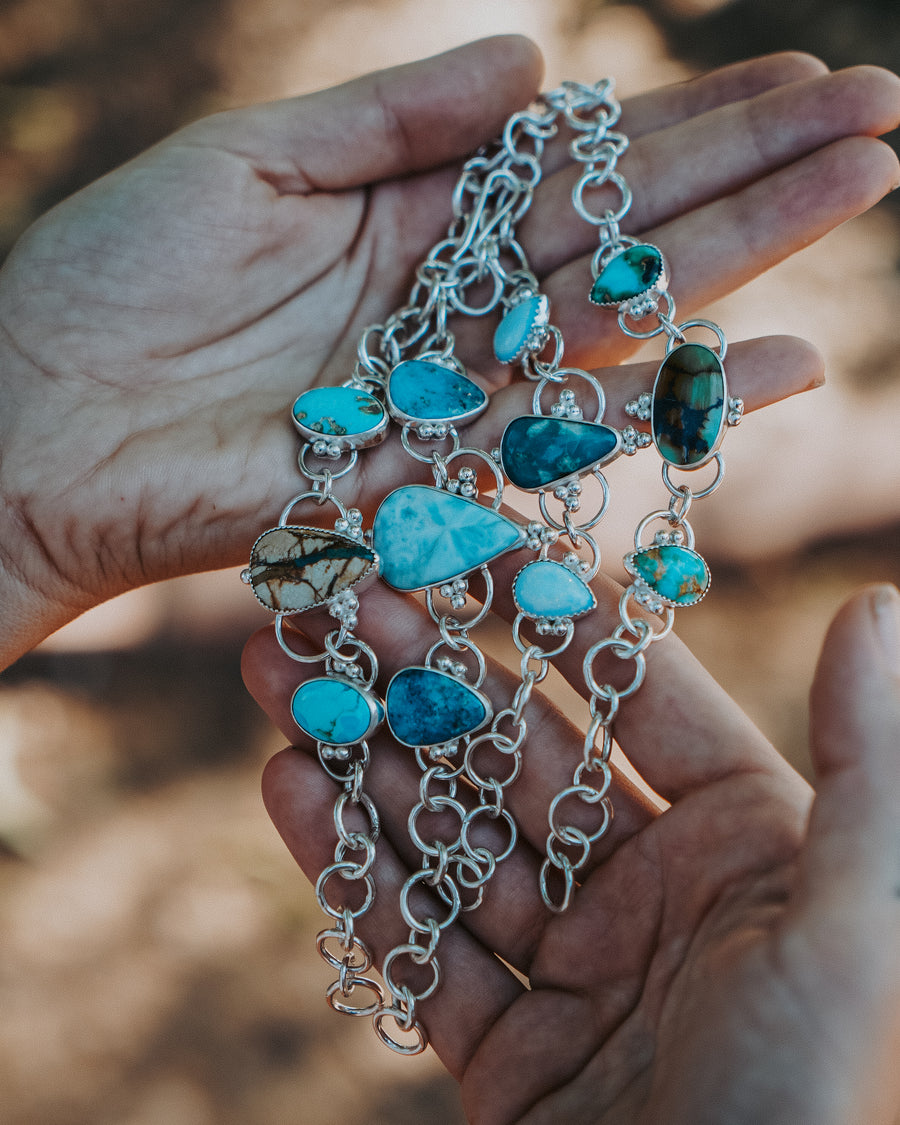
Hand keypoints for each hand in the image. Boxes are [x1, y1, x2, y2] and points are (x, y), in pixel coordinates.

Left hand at [0, 39, 897, 664]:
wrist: (40, 422)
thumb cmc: (113, 281)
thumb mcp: (253, 156)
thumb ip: (397, 118)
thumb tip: (538, 61)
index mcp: (409, 216)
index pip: (573, 158)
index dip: (684, 114)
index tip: (794, 72)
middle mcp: (450, 305)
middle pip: (625, 227)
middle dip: (752, 170)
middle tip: (882, 117)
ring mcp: (453, 389)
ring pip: (626, 314)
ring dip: (747, 256)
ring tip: (863, 191)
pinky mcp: (439, 471)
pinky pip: (577, 430)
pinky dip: (680, 399)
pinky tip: (779, 364)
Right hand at [244, 576, 899, 1124]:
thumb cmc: (817, 1108)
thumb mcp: (853, 929)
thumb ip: (868, 766)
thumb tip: (876, 605)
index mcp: (746, 846)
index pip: (630, 697)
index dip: (550, 616)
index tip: (470, 541)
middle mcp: (656, 896)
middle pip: (517, 761)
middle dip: (423, 679)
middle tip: (337, 604)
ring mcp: (576, 975)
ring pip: (452, 844)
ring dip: (365, 759)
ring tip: (286, 678)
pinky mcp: (511, 1058)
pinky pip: (419, 947)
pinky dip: (351, 870)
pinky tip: (290, 788)